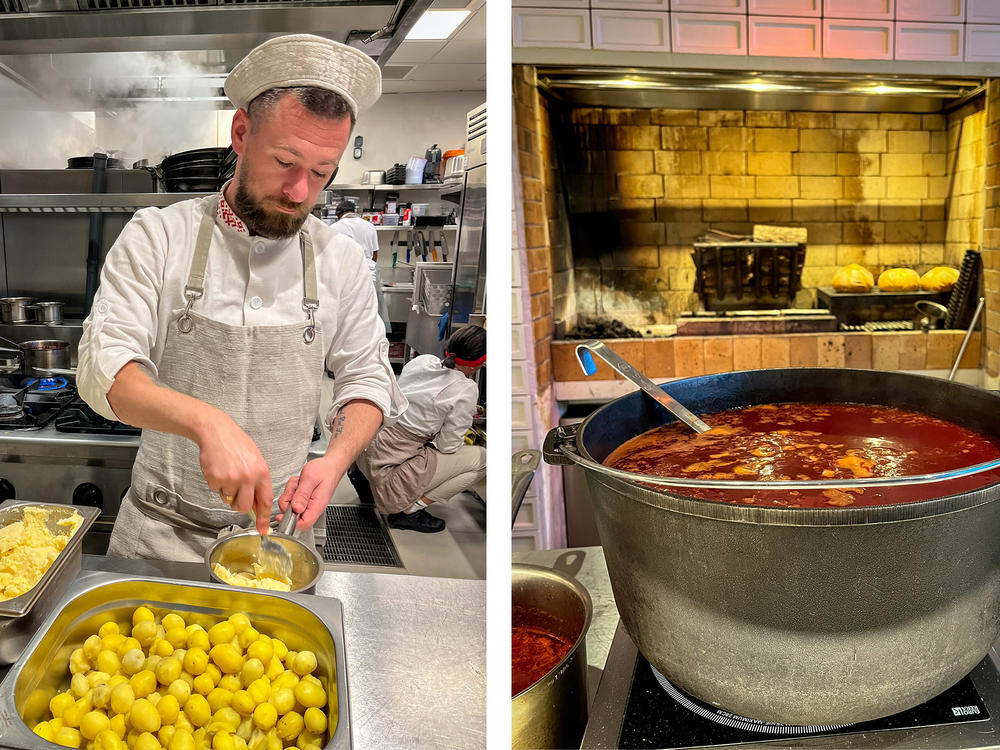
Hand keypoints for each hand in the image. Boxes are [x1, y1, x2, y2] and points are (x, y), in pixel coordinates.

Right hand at [197, 411, 271, 534]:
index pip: (265, 501)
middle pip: (244, 507)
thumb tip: (258, 504)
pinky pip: (216, 490)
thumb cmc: (236, 444)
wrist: (216, 431)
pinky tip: (218, 469)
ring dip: (226, 492)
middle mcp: (248, 477)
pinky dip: (216, 483)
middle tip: (235, 496)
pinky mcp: (216, 478)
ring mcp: (232, 478)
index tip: (264, 529)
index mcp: (262, 472)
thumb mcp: (255, 460)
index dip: (264, 518)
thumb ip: (258, 482)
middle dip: (239, 506)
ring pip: (228, 499)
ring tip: (227, 474)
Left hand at [277, 456, 342, 530]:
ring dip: (290, 494)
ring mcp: (308, 503)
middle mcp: (313, 507)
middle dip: (287, 502)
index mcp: (317, 505)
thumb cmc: (325, 470)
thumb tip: (295, 509)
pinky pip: (292, 498)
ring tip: (298, 483)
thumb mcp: (310, 479)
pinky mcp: (305, 499)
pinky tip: (298, 483)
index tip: (281, 516)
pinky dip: (291, 490)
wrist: (331, 465)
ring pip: (291, 505)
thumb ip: (302, 494)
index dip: (291, 523)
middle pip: (294, 515)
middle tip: (292, 490)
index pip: (304, 524)